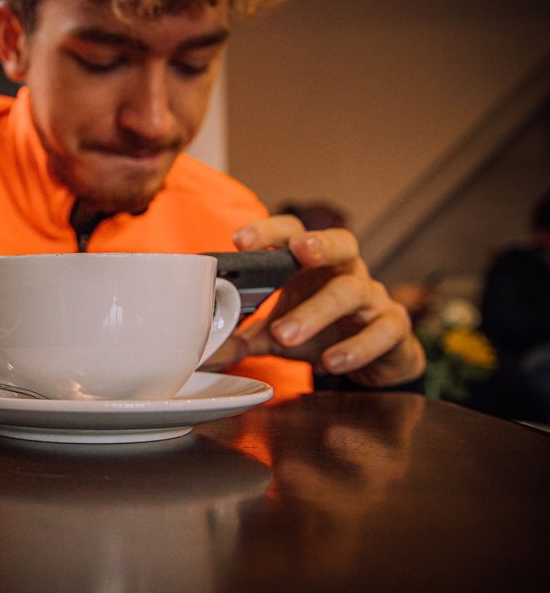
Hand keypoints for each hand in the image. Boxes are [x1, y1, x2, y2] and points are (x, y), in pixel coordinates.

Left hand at [217, 215, 424, 386]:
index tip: (240, 240)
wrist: (374, 359)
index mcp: (312, 266)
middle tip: (298, 251)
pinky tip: (331, 361)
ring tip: (284, 335)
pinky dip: (355, 347)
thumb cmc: (321, 333)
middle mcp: (345, 273)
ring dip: (316, 312)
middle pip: (341, 243)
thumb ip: (240, 340)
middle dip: (319, 243)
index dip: (270, 231)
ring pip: (352, 292)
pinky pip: (380, 331)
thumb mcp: (275, 336)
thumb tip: (198, 353)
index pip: (294, 233)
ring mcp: (372, 299)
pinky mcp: (392, 328)